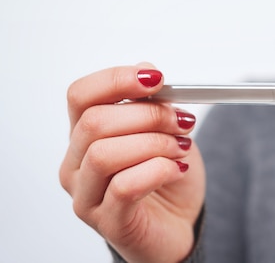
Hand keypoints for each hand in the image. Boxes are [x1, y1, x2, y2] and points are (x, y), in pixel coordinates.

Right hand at [59, 64, 205, 262]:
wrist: (178, 224)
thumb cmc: (166, 177)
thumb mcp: (165, 131)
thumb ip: (151, 102)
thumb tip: (145, 66)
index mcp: (84, 135)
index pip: (81, 95)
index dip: (118, 79)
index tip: (157, 78)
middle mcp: (76, 164)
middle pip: (94, 122)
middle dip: (148, 114)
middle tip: (181, 120)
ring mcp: (87, 196)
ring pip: (104, 153)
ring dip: (154, 143)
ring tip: (181, 148)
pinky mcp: (108, 222)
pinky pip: (126, 186)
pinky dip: (160, 169)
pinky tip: (177, 169)